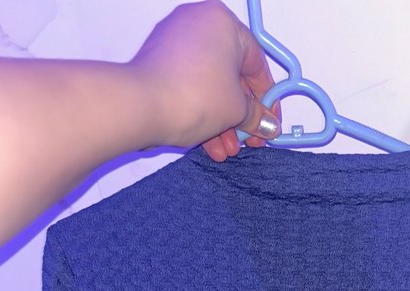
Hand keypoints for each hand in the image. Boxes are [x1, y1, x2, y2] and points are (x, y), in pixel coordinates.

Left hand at [131, 0, 282, 161]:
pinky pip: (188, 87)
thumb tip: (267, 123)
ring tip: (225, 149)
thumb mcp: (236, 110)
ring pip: (208, 85)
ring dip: (221, 122)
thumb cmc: (193, 96)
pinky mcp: (156, 62)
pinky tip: (207, 143)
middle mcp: (197, 24)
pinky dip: (200, 112)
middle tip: (248, 139)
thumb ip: (256, 115)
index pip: (256, 62)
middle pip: (231, 75)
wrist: (140, 107)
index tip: (269, 120)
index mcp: (222, 21)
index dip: (267, 97)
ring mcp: (173, 42)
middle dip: (240, 115)